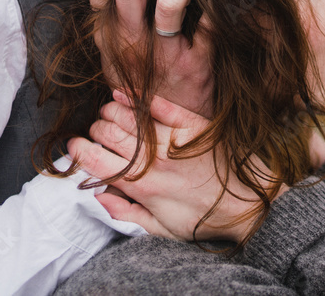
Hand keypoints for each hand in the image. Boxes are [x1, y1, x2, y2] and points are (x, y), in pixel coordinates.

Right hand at [68, 91, 286, 243]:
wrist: (248, 204)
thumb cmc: (204, 219)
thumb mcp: (161, 229)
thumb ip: (127, 213)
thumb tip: (99, 196)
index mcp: (141, 186)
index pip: (96, 161)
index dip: (79, 151)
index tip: (76, 146)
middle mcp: (153, 159)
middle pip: (107, 134)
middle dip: (95, 130)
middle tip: (97, 132)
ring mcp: (172, 139)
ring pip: (128, 116)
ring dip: (111, 112)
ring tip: (109, 113)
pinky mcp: (192, 124)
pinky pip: (159, 105)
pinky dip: (137, 98)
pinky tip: (125, 94)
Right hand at [83, 0, 212, 116]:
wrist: (165, 134)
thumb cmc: (143, 85)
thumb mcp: (115, 56)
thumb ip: (113, 20)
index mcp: (110, 37)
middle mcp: (133, 43)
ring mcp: (164, 54)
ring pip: (169, 4)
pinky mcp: (196, 63)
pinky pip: (208, 27)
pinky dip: (216, 4)